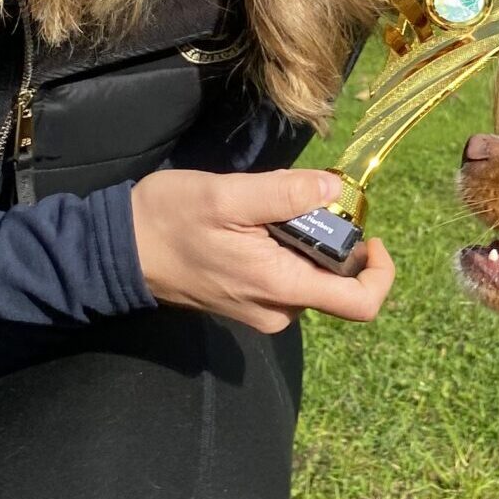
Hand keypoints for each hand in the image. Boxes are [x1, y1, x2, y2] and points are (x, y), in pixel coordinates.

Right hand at [130, 167, 395, 333]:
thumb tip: (336, 188)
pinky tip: (251, 224)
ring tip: (261, 209)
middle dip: (330, 238)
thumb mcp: (228, 195)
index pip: (361, 303)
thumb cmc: (169, 219)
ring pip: (310, 276)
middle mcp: (278, 310)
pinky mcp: (248, 302)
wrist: (117, 251)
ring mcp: (262, 310)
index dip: (380, 271)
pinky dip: (284, 248)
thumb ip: (285, 193)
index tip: (370, 234)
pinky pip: (286, 276)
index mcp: (281, 288)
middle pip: (336, 281)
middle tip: (293, 200)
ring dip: (304, 240)